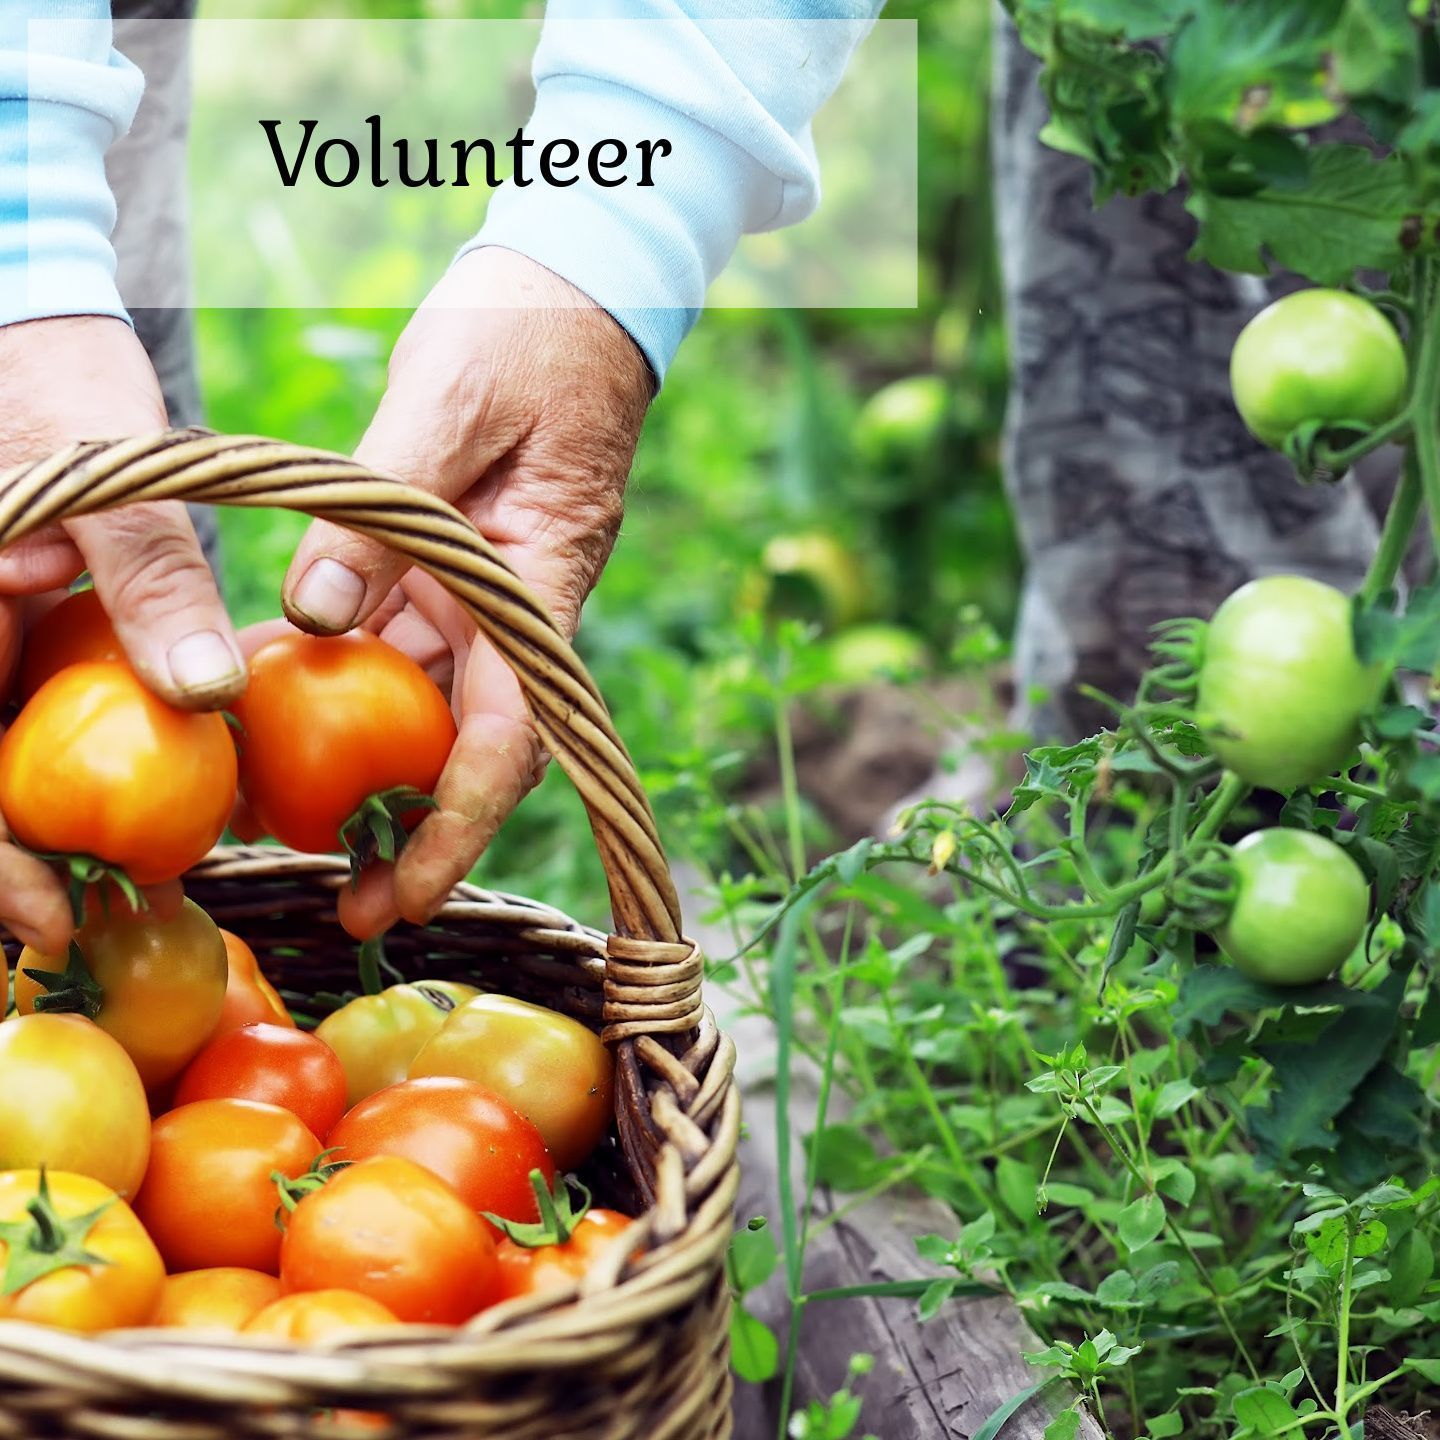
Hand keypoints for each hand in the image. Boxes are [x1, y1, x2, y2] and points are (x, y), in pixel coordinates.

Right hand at [0, 317, 243, 950]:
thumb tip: (206, 695)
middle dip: (15, 864)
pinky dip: (68, 769)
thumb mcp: (111, 478)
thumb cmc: (55, 392)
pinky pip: (24, 721)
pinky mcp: (3, 643)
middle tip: (100, 923)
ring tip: (126, 885)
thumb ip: (149, 580)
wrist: (28, 344)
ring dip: (42, 829)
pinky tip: (137, 802)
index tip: (50, 911)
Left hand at [281, 248, 652, 937]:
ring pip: (424, 701)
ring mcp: (481, 591)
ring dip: (366, 765)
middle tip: (346, 902)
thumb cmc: (531, 334)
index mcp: (538, 583)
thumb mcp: (447, 404)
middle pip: (470, 743)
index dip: (461, 823)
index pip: (512, 733)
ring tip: (288, 818)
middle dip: (415, 831)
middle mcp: (513, 606)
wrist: (576, 290)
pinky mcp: (446, 567)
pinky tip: (275, 695)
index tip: (413, 892)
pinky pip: (393, 638)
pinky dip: (339, 675)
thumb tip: (310, 615)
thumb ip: (380, 514)